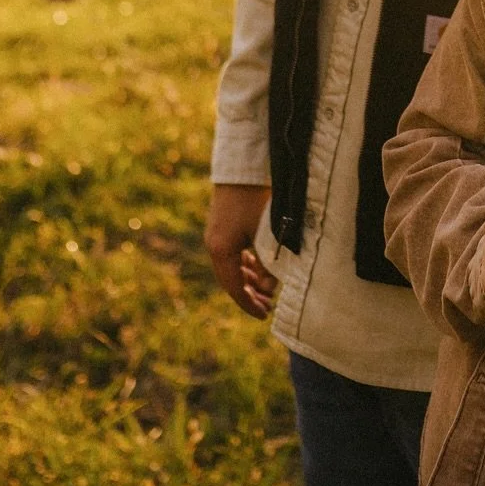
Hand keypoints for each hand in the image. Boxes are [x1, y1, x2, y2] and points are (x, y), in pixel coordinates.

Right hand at [205, 183, 276, 318]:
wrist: (242, 169)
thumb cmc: (256, 201)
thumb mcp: (265, 234)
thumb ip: (268, 263)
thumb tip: (269, 289)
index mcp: (222, 250)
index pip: (235, 288)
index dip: (250, 304)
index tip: (264, 315)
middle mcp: (215, 245)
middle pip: (232, 279)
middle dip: (250, 294)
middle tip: (269, 307)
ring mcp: (217, 236)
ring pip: (232, 267)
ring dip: (249, 279)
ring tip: (267, 290)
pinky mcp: (222, 227)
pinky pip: (233, 254)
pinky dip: (246, 264)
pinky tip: (259, 268)